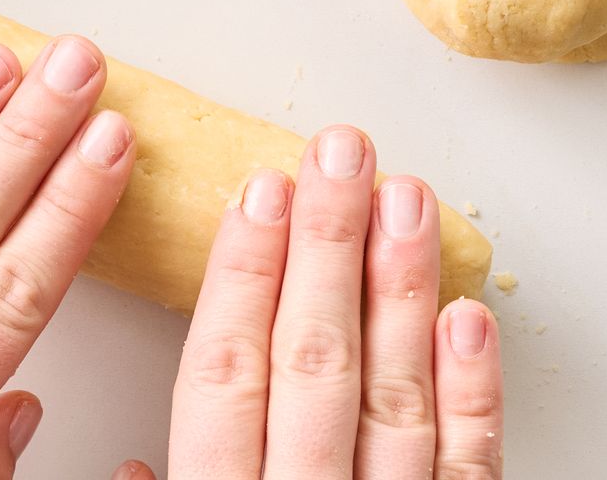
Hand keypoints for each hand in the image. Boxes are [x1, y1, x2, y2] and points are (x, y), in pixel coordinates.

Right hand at [116, 126, 504, 479]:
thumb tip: (134, 468)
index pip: (224, 374)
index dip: (241, 277)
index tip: (258, 195)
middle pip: (312, 361)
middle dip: (326, 245)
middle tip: (339, 157)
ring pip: (393, 397)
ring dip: (399, 289)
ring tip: (406, 198)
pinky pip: (467, 467)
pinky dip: (472, 392)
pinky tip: (467, 316)